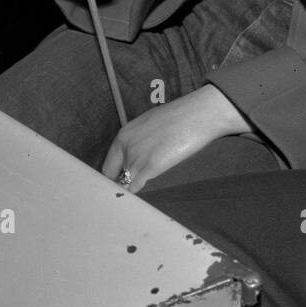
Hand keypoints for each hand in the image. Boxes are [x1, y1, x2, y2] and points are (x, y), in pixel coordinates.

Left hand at [101, 84, 250, 193]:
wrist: (197, 115)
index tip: (119, 182)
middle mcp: (125, 147)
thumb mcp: (149, 125)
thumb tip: (136, 156)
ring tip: (138, 191)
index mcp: (124, 135)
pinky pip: (136, 187)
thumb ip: (138, 141)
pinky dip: (139, 191)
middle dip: (119, 184)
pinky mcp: (150, 168)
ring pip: (124, 184)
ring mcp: (136, 158)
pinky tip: (146, 188)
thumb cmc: (179, 118)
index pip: (108, 165)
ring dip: (131, 188)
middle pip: (113, 178)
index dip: (113, 176)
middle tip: (128, 189)